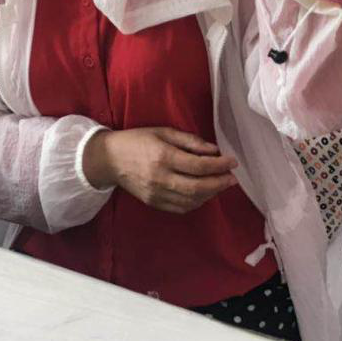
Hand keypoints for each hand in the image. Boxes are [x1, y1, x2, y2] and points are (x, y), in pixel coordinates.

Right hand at [82, 127, 238, 213]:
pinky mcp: (154, 203)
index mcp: (163, 157)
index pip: (199, 165)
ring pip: (192, 201)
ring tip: (221, 184)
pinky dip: (197, 202)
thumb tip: (214, 150)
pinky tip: (204, 193)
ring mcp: (156, 194)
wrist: (109, 159)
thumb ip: (190, 141)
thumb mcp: (163, 132)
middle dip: (220, 183)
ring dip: (211, 194)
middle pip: (198, 187)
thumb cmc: (137, 140)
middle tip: (232, 178)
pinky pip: (181, 208)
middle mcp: (160, 178)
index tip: (232, 162)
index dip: (219, 165)